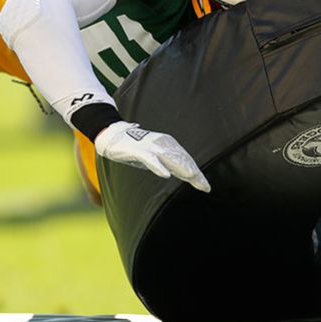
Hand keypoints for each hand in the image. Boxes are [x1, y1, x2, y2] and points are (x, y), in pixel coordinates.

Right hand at [94, 122, 210, 191]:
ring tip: (192, 177)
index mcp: (167, 145)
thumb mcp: (155, 157)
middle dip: (194, 173)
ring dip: (181, 168)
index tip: (206, 187)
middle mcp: (162, 144)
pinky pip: (150, 159)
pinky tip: (165, 174)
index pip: (185, 161)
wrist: (114, 134)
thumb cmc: (135, 148)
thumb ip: (168, 163)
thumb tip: (182, 173)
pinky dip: (158, 166)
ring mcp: (150, 146)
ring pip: (169, 158)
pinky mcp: (138, 150)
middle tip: (205, 186)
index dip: (196, 174)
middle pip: (181, 160)